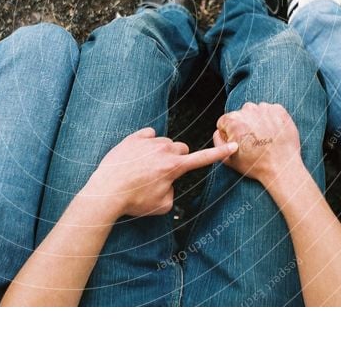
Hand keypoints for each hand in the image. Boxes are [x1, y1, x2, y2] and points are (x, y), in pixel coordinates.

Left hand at [82, 127, 237, 218]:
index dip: (220, 153)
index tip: (233, 145)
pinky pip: (149, 134)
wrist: (106, 192)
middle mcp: (164, 151)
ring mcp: (149, 142)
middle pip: (182, 148)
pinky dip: (147, 143)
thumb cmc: (134, 201)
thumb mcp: (162, 206)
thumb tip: (169, 184)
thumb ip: (173, 192)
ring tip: (145, 167)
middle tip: (164, 172)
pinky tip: (138, 155)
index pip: (203, 158)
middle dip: (178, 158)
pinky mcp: (134, 137)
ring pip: (165, 142)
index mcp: (175, 167)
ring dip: (161, 151)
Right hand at [214, 102, 305, 194]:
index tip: (239, 142)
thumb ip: (217, 141)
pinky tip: (273, 133)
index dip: (229, 133)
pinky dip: (271, 119)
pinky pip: (271, 111)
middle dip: (244, 125)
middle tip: (253, 141)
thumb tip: (219, 130)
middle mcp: (248, 110)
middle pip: (240, 115)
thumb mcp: (228, 159)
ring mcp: (265, 109)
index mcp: (233, 120)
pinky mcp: (279, 110)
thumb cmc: (255, 165)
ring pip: (256, 112)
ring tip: (265, 138)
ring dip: (258, 121)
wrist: (282, 167)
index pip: (225, 122)